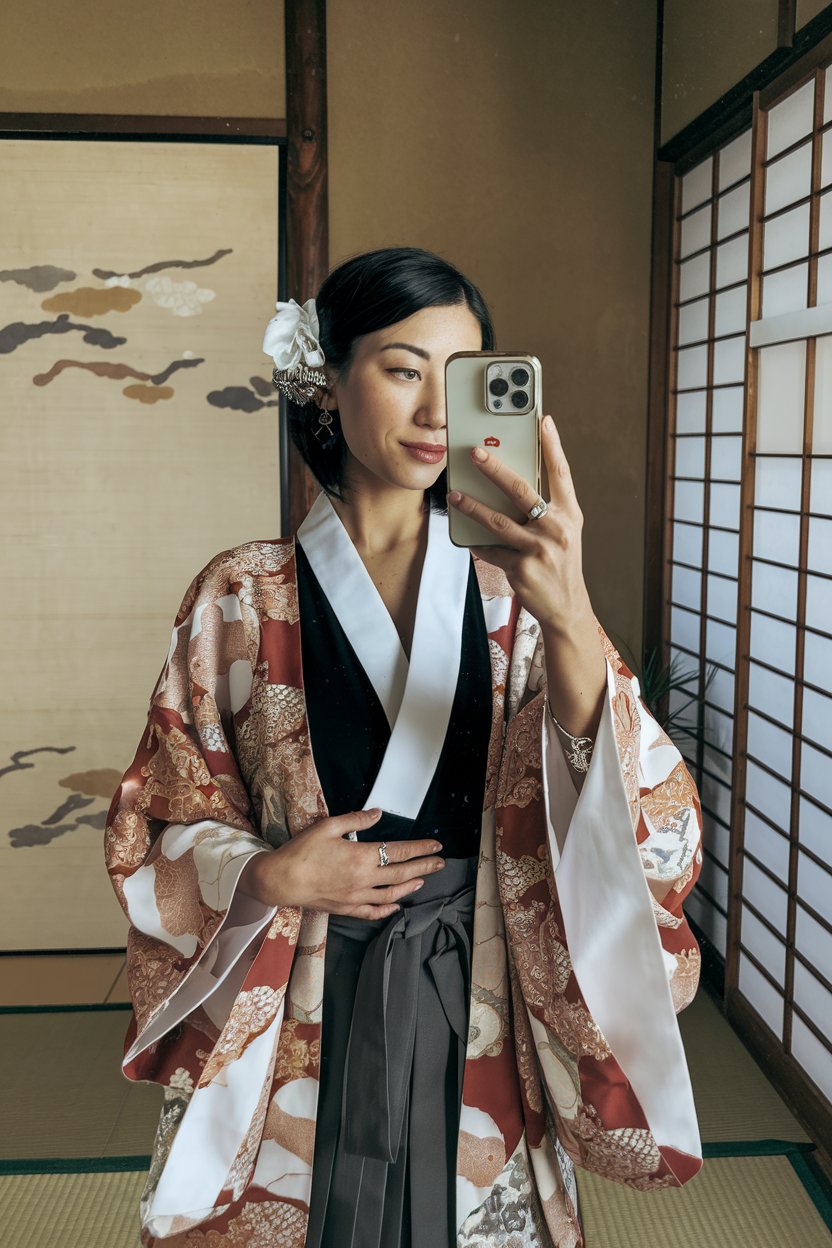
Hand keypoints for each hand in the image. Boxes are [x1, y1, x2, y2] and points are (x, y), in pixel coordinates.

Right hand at [237, 808, 444, 918]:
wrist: (281, 880)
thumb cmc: (302, 851)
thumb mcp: (328, 826)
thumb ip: (356, 820)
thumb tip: (378, 813)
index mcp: (361, 857)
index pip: (399, 851)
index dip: (420, 848)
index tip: (436, 845)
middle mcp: (364, 879)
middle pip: (402, 873)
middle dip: (424, 866)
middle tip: (440, 862)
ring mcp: (356, 897)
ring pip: (391, 895)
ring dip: (410, 886)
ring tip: (423, 880)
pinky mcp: (346, 909)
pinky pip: (372, 912)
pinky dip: (387, 910)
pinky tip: (396, 906)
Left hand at [447, 414, 591, 634]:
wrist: (567, 606)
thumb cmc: (561, 563)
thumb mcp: (564, 532)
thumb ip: (546, 507)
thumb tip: (511, 482)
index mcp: (570, 514)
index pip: (561, 473)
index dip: (553, 445)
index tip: (543, 420)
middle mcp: (557, 529)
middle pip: (521, 491)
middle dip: (495, 470)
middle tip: (476, 453)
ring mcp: (539, 550)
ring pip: (498, 522)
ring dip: (472, 507)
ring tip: (455, 496)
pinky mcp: (521, 569)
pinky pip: (491, 550)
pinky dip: (478, 543)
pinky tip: (466, 536)